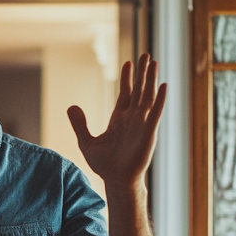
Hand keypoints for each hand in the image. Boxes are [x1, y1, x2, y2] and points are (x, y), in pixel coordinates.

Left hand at [67, 53, 166, 188]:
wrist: (116, 180)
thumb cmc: (104, 165)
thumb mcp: (87, 142)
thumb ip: (80, 124)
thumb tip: (71, 107)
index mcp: (119, 118)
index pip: (125, 93)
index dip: (128, 78)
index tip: (128, 63)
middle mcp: (132, 118)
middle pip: (139, 90)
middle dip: (142, 72)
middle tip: (146, 55)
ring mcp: (141, 124)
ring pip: (147, 96)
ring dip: (151, 79)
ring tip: (154, 62)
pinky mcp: (148, 133)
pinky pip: (155, 113)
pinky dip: (160, 100)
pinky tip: (163, 86)